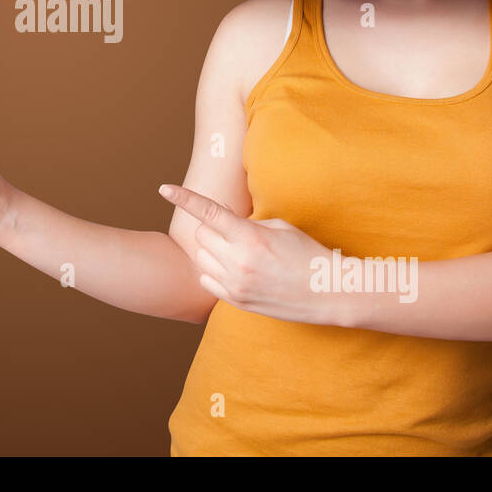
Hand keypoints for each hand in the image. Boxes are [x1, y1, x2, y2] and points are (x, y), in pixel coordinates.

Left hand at [157, 183, 335, 324]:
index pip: (208, 212)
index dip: (184, 198)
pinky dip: (214, 271)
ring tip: (237, 252)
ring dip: (213, 250)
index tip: (164, 189)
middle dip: (213, 228)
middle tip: (234, 231)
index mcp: (250, 238)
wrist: (327, 292)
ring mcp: (236, 285)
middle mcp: (238, 262)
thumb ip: (245, 221)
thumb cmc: (306, 253)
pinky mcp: (236, 302)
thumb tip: (217, 214)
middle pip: (201, 235)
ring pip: (201, 257)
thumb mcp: (279, 227)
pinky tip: (234, 269)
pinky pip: (207, 280)